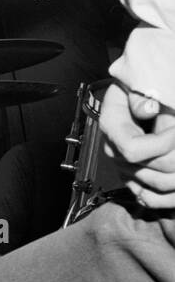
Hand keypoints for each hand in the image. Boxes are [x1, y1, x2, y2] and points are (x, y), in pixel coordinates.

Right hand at [99, 82, 174, 207]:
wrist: (145, 95)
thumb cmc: (145, 87)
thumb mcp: (142, 83)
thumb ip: (144, 98)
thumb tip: (148, 109)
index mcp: (112, 124)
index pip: (133, 149)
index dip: (163, 143)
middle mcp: (115, 149)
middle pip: (152, 170)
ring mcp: (124, 166)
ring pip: (159, 185)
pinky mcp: (135, 178)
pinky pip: (151, 198)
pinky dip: (171, 197)